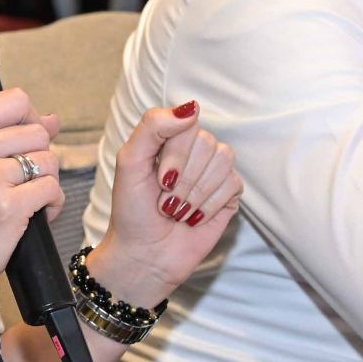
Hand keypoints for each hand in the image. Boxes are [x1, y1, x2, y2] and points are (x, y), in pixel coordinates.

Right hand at [0, 88, 62, 311]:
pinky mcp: (8, 207)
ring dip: (46, 182)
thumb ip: (3, 137)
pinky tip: (32, 217)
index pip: (14, 100)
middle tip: (19, 184)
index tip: (21, 146)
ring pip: (48, 160)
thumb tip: (52, 119)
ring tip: (24, 201)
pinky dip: (52, 205)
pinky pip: (52, 190)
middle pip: (37, 132)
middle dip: (38, 158)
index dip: (29, 121)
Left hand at [87, 100, 241, 308]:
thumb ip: (152, 127)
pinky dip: (209, 206)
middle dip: (183, 179)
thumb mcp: (129, 162)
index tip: (159, 180)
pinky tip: (194, 217)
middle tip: (166, 200)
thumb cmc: (132, 209)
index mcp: (169, 137)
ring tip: (178, 209)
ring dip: (195, 194)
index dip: (175, 155)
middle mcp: (194, 149)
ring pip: (224, 160)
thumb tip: (193, 108)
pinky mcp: (228, 194)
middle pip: (207, 143)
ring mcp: (213, 171)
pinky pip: (233, 184)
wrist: (144, 254)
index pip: (187, 124)